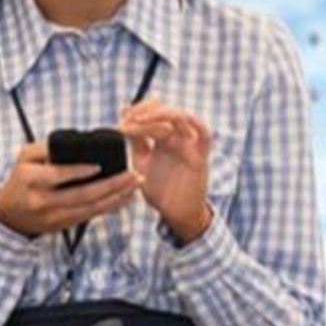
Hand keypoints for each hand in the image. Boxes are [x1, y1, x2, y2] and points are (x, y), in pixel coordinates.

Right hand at [0, 141, 138, 237]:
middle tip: (131, 175)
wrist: (9, 214)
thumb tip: (77, 141)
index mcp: (31, 180)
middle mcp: (43, 201)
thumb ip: (47, 147)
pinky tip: (125, 198)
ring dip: (116, 197)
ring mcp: (54, 217)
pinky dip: (110, 207)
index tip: (99, 165)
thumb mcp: (25, 157)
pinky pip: (91, 216)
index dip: (79, 171)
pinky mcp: (64, 226)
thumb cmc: (21, 179)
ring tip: (134, 185)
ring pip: (90, 209)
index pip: (58, 176)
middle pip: (81, 195)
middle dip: (110, 186)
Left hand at [119, 101, 212, 243]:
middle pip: (164, 111)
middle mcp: (177, 137)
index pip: (152, 114)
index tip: (120, 119)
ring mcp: (190, 144)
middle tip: (127, 118)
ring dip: (160, 114)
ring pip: (181, 117)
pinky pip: (205, 134)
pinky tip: (174, 122)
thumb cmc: (161, 191)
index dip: (136, 112)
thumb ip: (136, 145)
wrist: (175, 214)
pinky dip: (194, 122)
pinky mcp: (201, 155)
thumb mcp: (141, 164)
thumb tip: (122, 122)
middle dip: (144, 111)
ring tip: (140, 119)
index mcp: (162, 138)